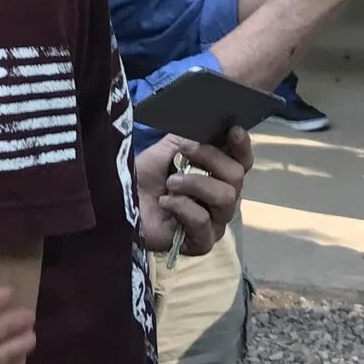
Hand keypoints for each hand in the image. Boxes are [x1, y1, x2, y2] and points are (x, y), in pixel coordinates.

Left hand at [133, 128, 250, 255]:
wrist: (120, 203)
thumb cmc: (145, 178)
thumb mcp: (168, 148)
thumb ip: (192, 136)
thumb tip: (210, 121)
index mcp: (219, 175)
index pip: (243, 161)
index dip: (242, 146)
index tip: (232, 130)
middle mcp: (222, 199)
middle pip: (237, 177)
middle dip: (211, 158)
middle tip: (185, 152)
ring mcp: (215, 222)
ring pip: (225, 197)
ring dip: (195, 183)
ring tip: (171, 182)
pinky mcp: (202, 242)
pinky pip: (203, 221)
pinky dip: (182, 207)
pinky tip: (165, 202)